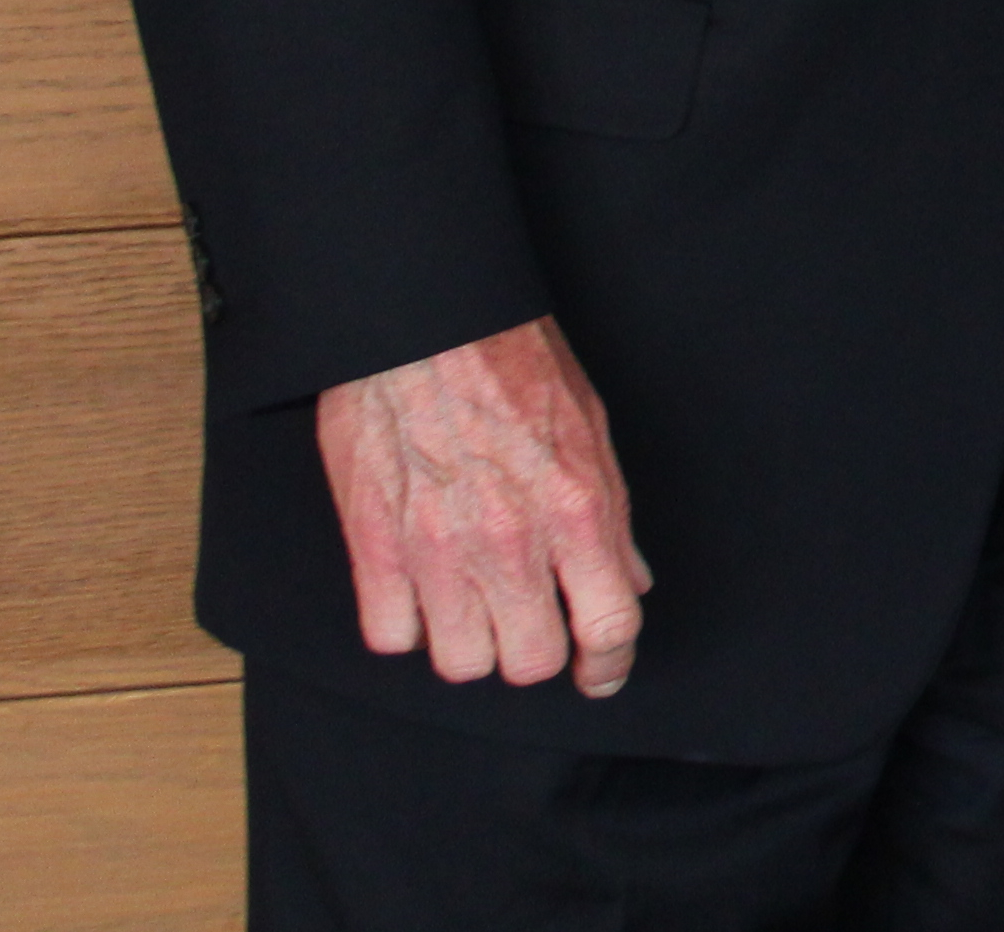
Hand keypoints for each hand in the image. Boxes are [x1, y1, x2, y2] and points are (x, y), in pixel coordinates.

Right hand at [311, 315, 651, 694]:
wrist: (425, 329)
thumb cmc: (511, 365)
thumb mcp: (592, 430)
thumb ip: (611, 517)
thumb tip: (628, 580)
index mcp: (576, 510)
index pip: (609, 626)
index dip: (610, 665)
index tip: (602, 675)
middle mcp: (509, 543)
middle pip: (531, 662)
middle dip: (539, 652)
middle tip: (533, 624)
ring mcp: (438, 553)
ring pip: (461, 663)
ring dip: (473, 643)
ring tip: (476, 604)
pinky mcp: (375, 550)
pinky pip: (393, 637)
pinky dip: (409, 625)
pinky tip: (423, 591)